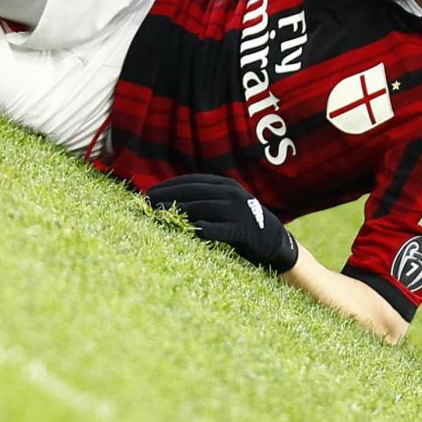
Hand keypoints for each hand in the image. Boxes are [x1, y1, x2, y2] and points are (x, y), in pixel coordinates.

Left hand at [148, 173, 298, 272]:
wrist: (273, 240)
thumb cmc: (240, 222)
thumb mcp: (224, 203)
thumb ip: (203, 199)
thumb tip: (167, 199)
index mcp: (223, 185)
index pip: (190, 181)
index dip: (168, 186)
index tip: (149, 192)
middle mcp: (230, 193)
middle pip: (193, 192)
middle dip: (168, 196)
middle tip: (148, 203)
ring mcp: (237, 210)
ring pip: (202, 208)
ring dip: (179, 212)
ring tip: (160, 216)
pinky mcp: (243, 230)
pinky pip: (219, 229)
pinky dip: (204, 230)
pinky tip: (189, 231)